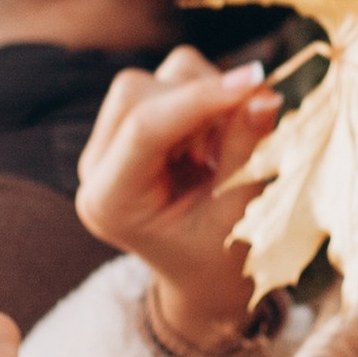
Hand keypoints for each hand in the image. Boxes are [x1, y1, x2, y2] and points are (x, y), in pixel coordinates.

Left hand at [74, 45, 279, 353]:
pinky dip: (201, 101)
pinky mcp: (127, 128)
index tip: (257, 81)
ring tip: (219, 154)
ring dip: (203, 101)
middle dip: (201, 102)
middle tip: (239, 139)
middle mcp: (95, 170)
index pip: (144, 128)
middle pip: (139, 94)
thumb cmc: (222, 257)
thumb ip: (244, 153)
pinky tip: (209, 145)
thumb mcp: (237, 213)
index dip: (202, 98)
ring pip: (153, 81)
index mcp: (109, 203)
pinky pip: (164, 85)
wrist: (202, 275)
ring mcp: (105, 146)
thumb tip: (262, 96)